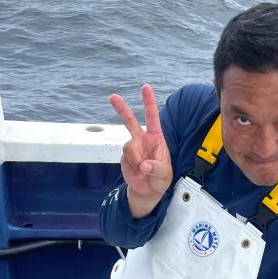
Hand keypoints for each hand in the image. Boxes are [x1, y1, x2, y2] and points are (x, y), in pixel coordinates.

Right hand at [109, 84, 172, 217]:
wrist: (148, 190)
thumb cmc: (160, 178)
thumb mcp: (164, 174)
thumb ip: (157, 169)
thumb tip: (144, 165)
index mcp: (155, 137)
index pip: (152, 117)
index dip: (148, 102)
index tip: (145, 87)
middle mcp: (141, 139)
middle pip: (129, 121)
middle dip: (121, 109)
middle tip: (112, 97)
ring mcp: (131, 148)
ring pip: (129, 147)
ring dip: (136, 160)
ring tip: (143, 170)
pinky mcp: (124, 158)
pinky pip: (126, 160)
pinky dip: (133, 168)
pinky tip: (138, 173)